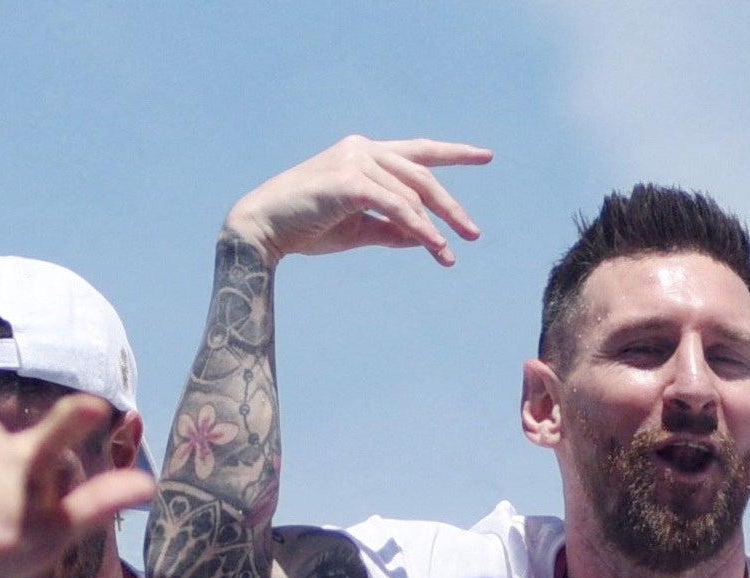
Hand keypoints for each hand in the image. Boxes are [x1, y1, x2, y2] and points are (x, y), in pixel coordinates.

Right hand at [222, 135, 492, 266]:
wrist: (263, 230)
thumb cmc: (308, 228)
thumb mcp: (359, 228)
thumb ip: (392, 228)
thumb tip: (425, 238)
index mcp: (365, 154)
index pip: (419, 151)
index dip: (455, 153)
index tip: (486, 156)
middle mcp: (362, 149)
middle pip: (422, 176)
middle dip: (451, 206)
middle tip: (474, 234)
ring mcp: (355, 160)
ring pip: (412, 195)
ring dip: (435, 228)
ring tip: (449, 256)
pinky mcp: (349, 181)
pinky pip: (397, 207)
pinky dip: (419, 228)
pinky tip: (434, 247)